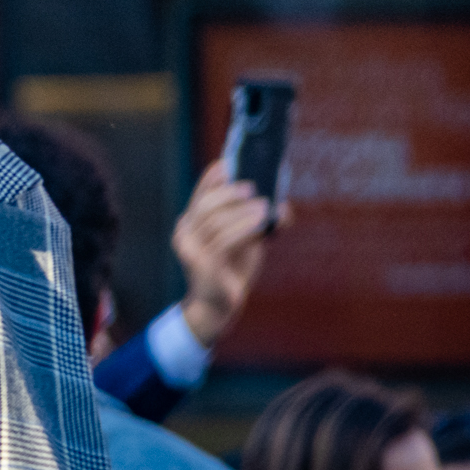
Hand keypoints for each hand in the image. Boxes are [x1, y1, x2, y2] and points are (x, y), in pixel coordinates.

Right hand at [173, 159, 291, 348]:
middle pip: (205, 204)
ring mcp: (191, 250)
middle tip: (252, 187)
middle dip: (229, 192)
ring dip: (242, 211)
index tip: (232, 162)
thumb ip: (255, 220)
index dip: (215, 175)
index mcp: (191, 220)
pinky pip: (223, 242)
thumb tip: (284, 208)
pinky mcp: (204, 266)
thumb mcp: (244, 239)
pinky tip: (260, 225)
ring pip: (216, 222)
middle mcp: (185, 232)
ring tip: (264, 206)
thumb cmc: (230, 268)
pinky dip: (243, 229)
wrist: (218, 306)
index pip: (200, 191)